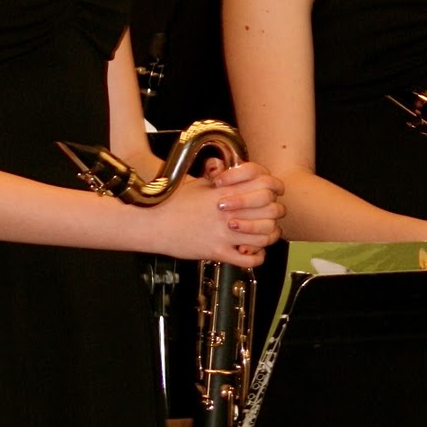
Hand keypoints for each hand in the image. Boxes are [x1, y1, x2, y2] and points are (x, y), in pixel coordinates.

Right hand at [151, 162, 284, 265]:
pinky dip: (256, 258)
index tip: (273, 193)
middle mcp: (229, 211)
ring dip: (268, 236)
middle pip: (271, 211)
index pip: (265, 184)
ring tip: (263, 235)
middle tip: (271, 215)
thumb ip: (215, 175)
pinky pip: (249, 260)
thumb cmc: (170, 202)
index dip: (275, 188)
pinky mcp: (218, 252)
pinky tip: (251, 253)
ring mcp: (224, 233)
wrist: (151, 223)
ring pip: (265, 236)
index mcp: (225, 191)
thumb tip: (222, 166)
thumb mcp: (196, 183)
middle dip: (275, 213)